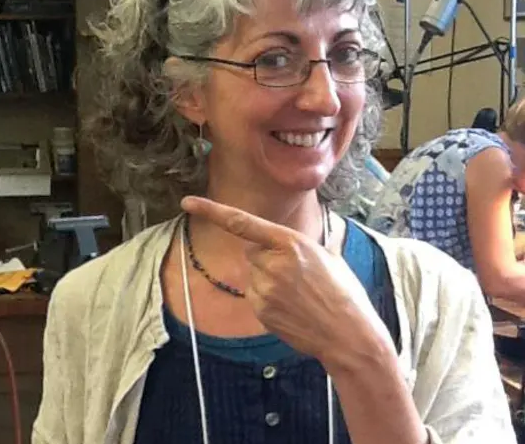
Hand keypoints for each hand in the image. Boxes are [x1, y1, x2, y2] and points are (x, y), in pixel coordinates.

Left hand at [180, 196, 392, 370]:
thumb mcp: (327, 256)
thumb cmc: (343, 293)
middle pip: (252, 253)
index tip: (187, 202)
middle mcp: (273, 263)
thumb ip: (296, 246)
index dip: (212, 210)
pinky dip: (269, 301)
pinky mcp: (260, 309)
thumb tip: (281, 242)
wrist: (349, 335)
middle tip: (298, 277)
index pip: (243, 222)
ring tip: (299, 296)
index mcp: (291, 243)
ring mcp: (264, 288)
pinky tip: (292, 309)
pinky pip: (255, 296)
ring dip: (269, 282)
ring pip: (254, 276)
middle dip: (268, 260)